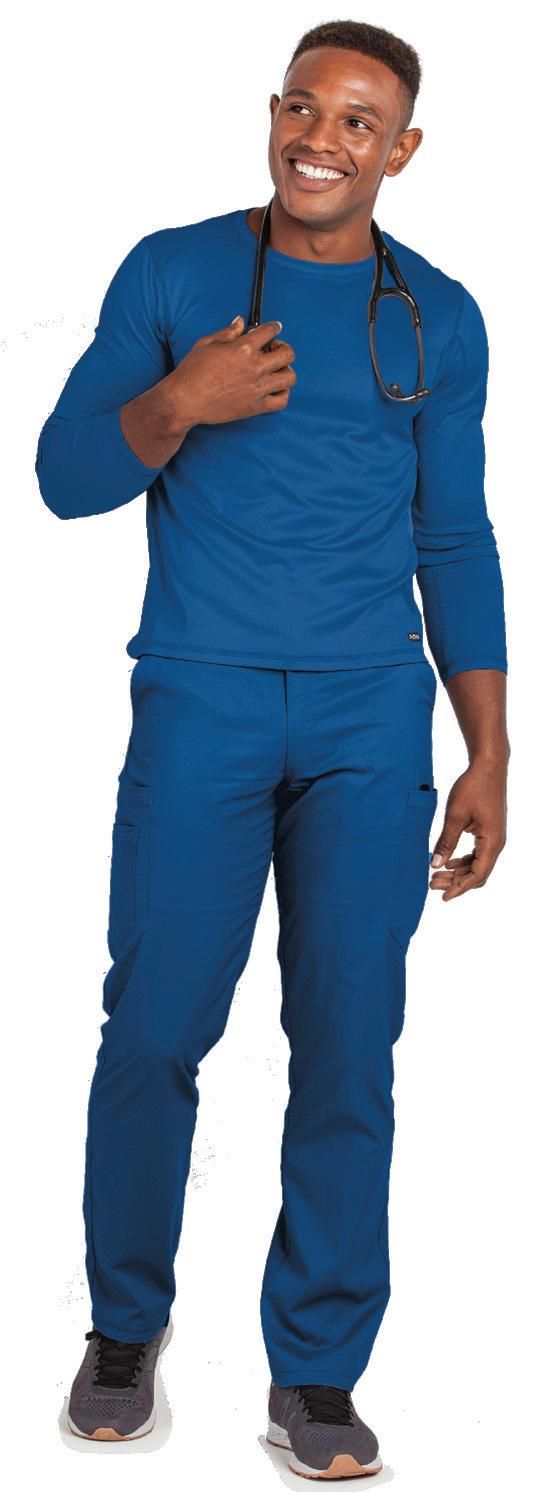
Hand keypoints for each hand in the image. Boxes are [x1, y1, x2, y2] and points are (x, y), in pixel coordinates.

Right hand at [170, 315, 296, 426]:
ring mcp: (257, 388)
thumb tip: (239, 322)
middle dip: (283, 348)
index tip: (276, 328)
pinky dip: (283, 394)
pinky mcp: (255, 407)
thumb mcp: (206, 344)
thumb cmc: (191, 372)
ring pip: (289, 377)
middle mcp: (254, 367)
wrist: (185, 400)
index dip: (274, 327)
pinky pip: (282, 401)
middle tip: (275, 350)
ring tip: (277, 370)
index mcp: (243, 348)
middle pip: (287, 354)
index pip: (269, 331)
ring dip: (286, 370)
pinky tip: (275, 389)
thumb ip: (228, 332)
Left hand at [429, 756, 507, 900]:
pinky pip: (477, 854)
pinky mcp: (488, 831)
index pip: (477, 874)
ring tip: (436, 875)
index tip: (443, 896)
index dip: (460, 888)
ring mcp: (494, 838)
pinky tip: (448, 861)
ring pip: (477, 864)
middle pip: (477, 873)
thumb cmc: (472, 787)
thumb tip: (435, 865)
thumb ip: (446, 842)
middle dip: (455, 881)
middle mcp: (496, 843)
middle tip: (431, 884)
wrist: (488, 767)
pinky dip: (463, 861)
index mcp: (492, 842)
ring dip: (458, 872)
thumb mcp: (455, 816)